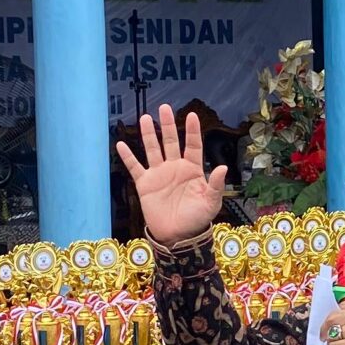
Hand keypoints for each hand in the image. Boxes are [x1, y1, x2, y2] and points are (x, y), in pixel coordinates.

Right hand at [117, 105, 226, 245]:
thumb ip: (215, 185)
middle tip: (164, 108)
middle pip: (170, 141)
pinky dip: (128, 156)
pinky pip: (135, 167)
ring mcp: (159, 174)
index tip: (192, 115)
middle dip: (167, 125)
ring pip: (153, 149)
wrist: (178, 236)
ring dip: (148, 134)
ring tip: (144, 118)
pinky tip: (121, 144)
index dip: (192, 131)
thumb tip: (223, 167)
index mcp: (192, 169)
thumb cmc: (197, 219)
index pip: (192, 145)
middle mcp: (175, 168)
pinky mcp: (145, 184)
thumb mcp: (211, 203)